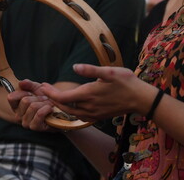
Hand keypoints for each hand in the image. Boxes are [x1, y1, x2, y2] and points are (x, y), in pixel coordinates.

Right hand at [7, 79, 55, 131]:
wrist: (62, 110)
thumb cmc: (48, 99)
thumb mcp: (39, 88)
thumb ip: (29, 84)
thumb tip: (21, 82)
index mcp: (17, 106)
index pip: (11, 97)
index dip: (22, 92)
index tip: (31, 93)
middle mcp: (19, 116)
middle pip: (25, 101)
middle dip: (38, 98)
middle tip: (45, 100)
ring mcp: (26, 123)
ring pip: (33, 106)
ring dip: (44, 103)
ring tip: (48, 105)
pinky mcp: (35, 127)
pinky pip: (39, 114)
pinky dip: (47, 109)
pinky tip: (50, 110)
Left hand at [39, 64, 154, 121]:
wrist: (140, 99)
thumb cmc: (126, 82)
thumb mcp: (109, 72)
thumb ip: (90, 70)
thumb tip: (74, 67)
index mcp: (89, 94)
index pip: (62, 98)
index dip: (50, 92)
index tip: (43, 85)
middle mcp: (89, 107)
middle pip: (63, 107)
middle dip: (52, 99)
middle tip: (45, 90)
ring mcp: (93, 113)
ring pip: (70, 113)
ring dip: (60, 105)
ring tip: (54, 96)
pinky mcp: (99, 116)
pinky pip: (79, 116)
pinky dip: (70, 110)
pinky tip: (72, 104)